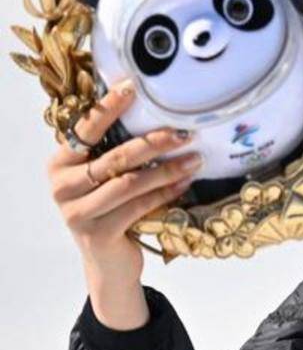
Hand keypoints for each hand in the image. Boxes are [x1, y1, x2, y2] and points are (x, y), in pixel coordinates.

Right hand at [48, 79, 202, 328]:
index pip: (85, 129)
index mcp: (60, 164)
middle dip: (154, 142)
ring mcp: (77, 212)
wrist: (109, 262)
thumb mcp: (107, 177)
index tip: (134, 86)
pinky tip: (185, 183)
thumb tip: (159, 113)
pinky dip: (166, 193)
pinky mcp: (97, 233)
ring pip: (131, 182)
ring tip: (195, 159)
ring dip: (168, 170)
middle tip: (185, 132)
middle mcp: (62, 186)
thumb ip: (116, 150)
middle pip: (115, 156)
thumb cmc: (112, 208)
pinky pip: (140, 206)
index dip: (109, 108)